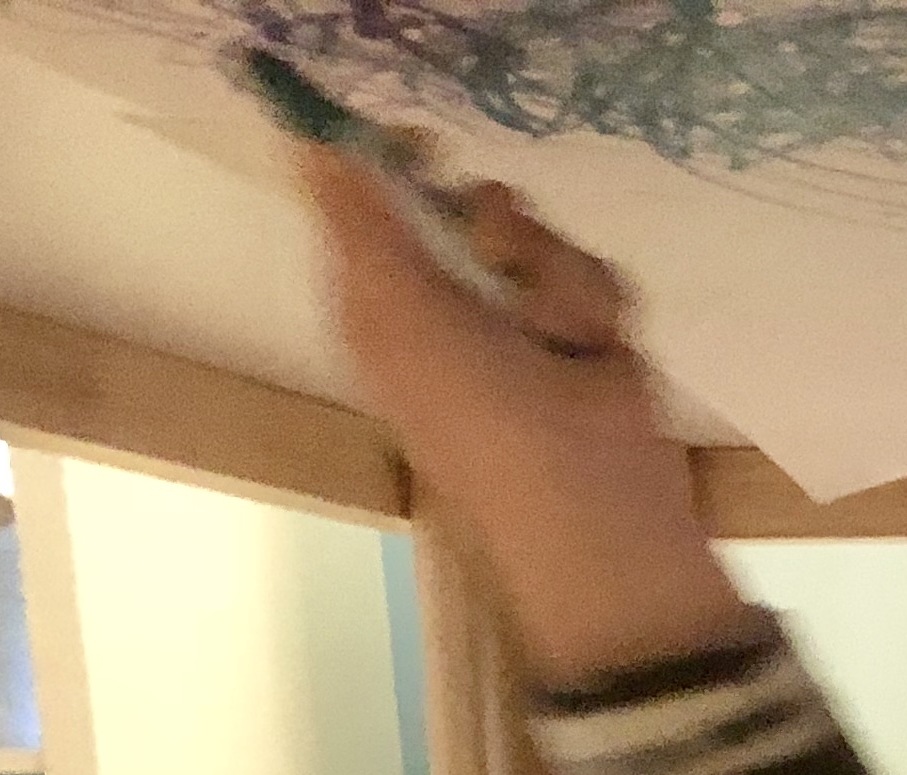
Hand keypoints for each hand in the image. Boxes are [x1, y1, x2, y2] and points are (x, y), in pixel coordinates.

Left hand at [303, 150, 758, 682]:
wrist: (599, 507)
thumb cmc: (487, 426)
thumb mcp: (401, 317)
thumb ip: (359, 221)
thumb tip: (306, 133)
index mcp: (379, 299)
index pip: (368, 196)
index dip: (393, 158)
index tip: (425, 146)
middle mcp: (443, 299)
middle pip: (463, 197)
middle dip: (497, 226)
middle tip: (500, 258)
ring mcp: (518, 315)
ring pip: (537, 233)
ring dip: (558, 278)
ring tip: (562, 337)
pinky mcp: (585, 332)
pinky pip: (592, 273)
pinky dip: (599, 310)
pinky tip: (600, 352)